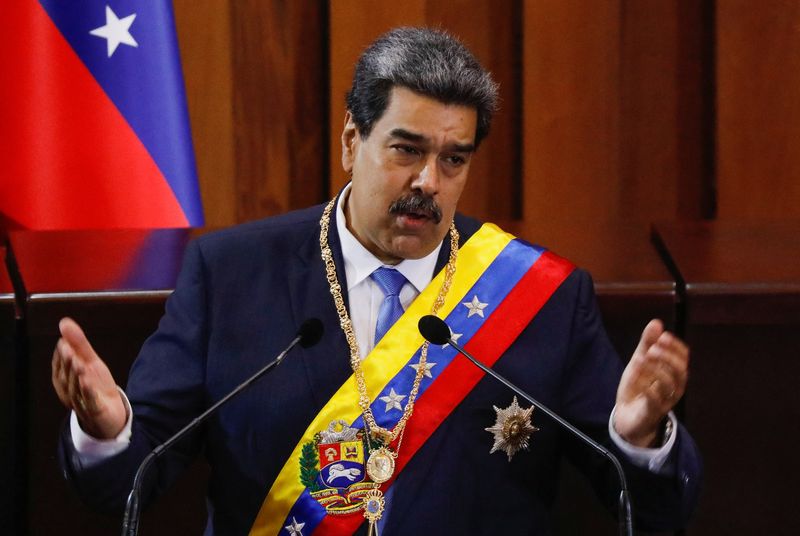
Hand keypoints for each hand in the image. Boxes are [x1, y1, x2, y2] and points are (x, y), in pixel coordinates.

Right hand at [51, 317, 126, 439]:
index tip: (64, 342)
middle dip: (67, 362)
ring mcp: (81, 402)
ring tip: (79, 362)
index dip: (62, 354)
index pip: (59, 365)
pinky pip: (90, 401)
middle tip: (68, 349)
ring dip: (77, 375)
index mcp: (64, 379)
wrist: (110, 414)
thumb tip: (64, 322)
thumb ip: (78, 343)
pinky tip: (87, 381)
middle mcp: (68, 391)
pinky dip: (88, 391)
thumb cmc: (96, 386)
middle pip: (67, 376)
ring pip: (76, 388)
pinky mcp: (94, 410)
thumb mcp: (89, 362)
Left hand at [613, 319, 688, 446]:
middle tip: (652, 349)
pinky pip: (657, 402)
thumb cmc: (638, 386)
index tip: (663, 336)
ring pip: (671, 386)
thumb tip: (657, 322)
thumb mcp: (640, 361)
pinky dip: (649, 389)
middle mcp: (674, 387)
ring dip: (657, 370)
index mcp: (672, 372)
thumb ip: (647, 344)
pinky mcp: (653, 412)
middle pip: (681, 372)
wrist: (626, 415)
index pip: (683, 357)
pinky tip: (640, 378)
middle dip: (668, 358)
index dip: (675, 346)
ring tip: (641, 359)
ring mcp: (665, 401)